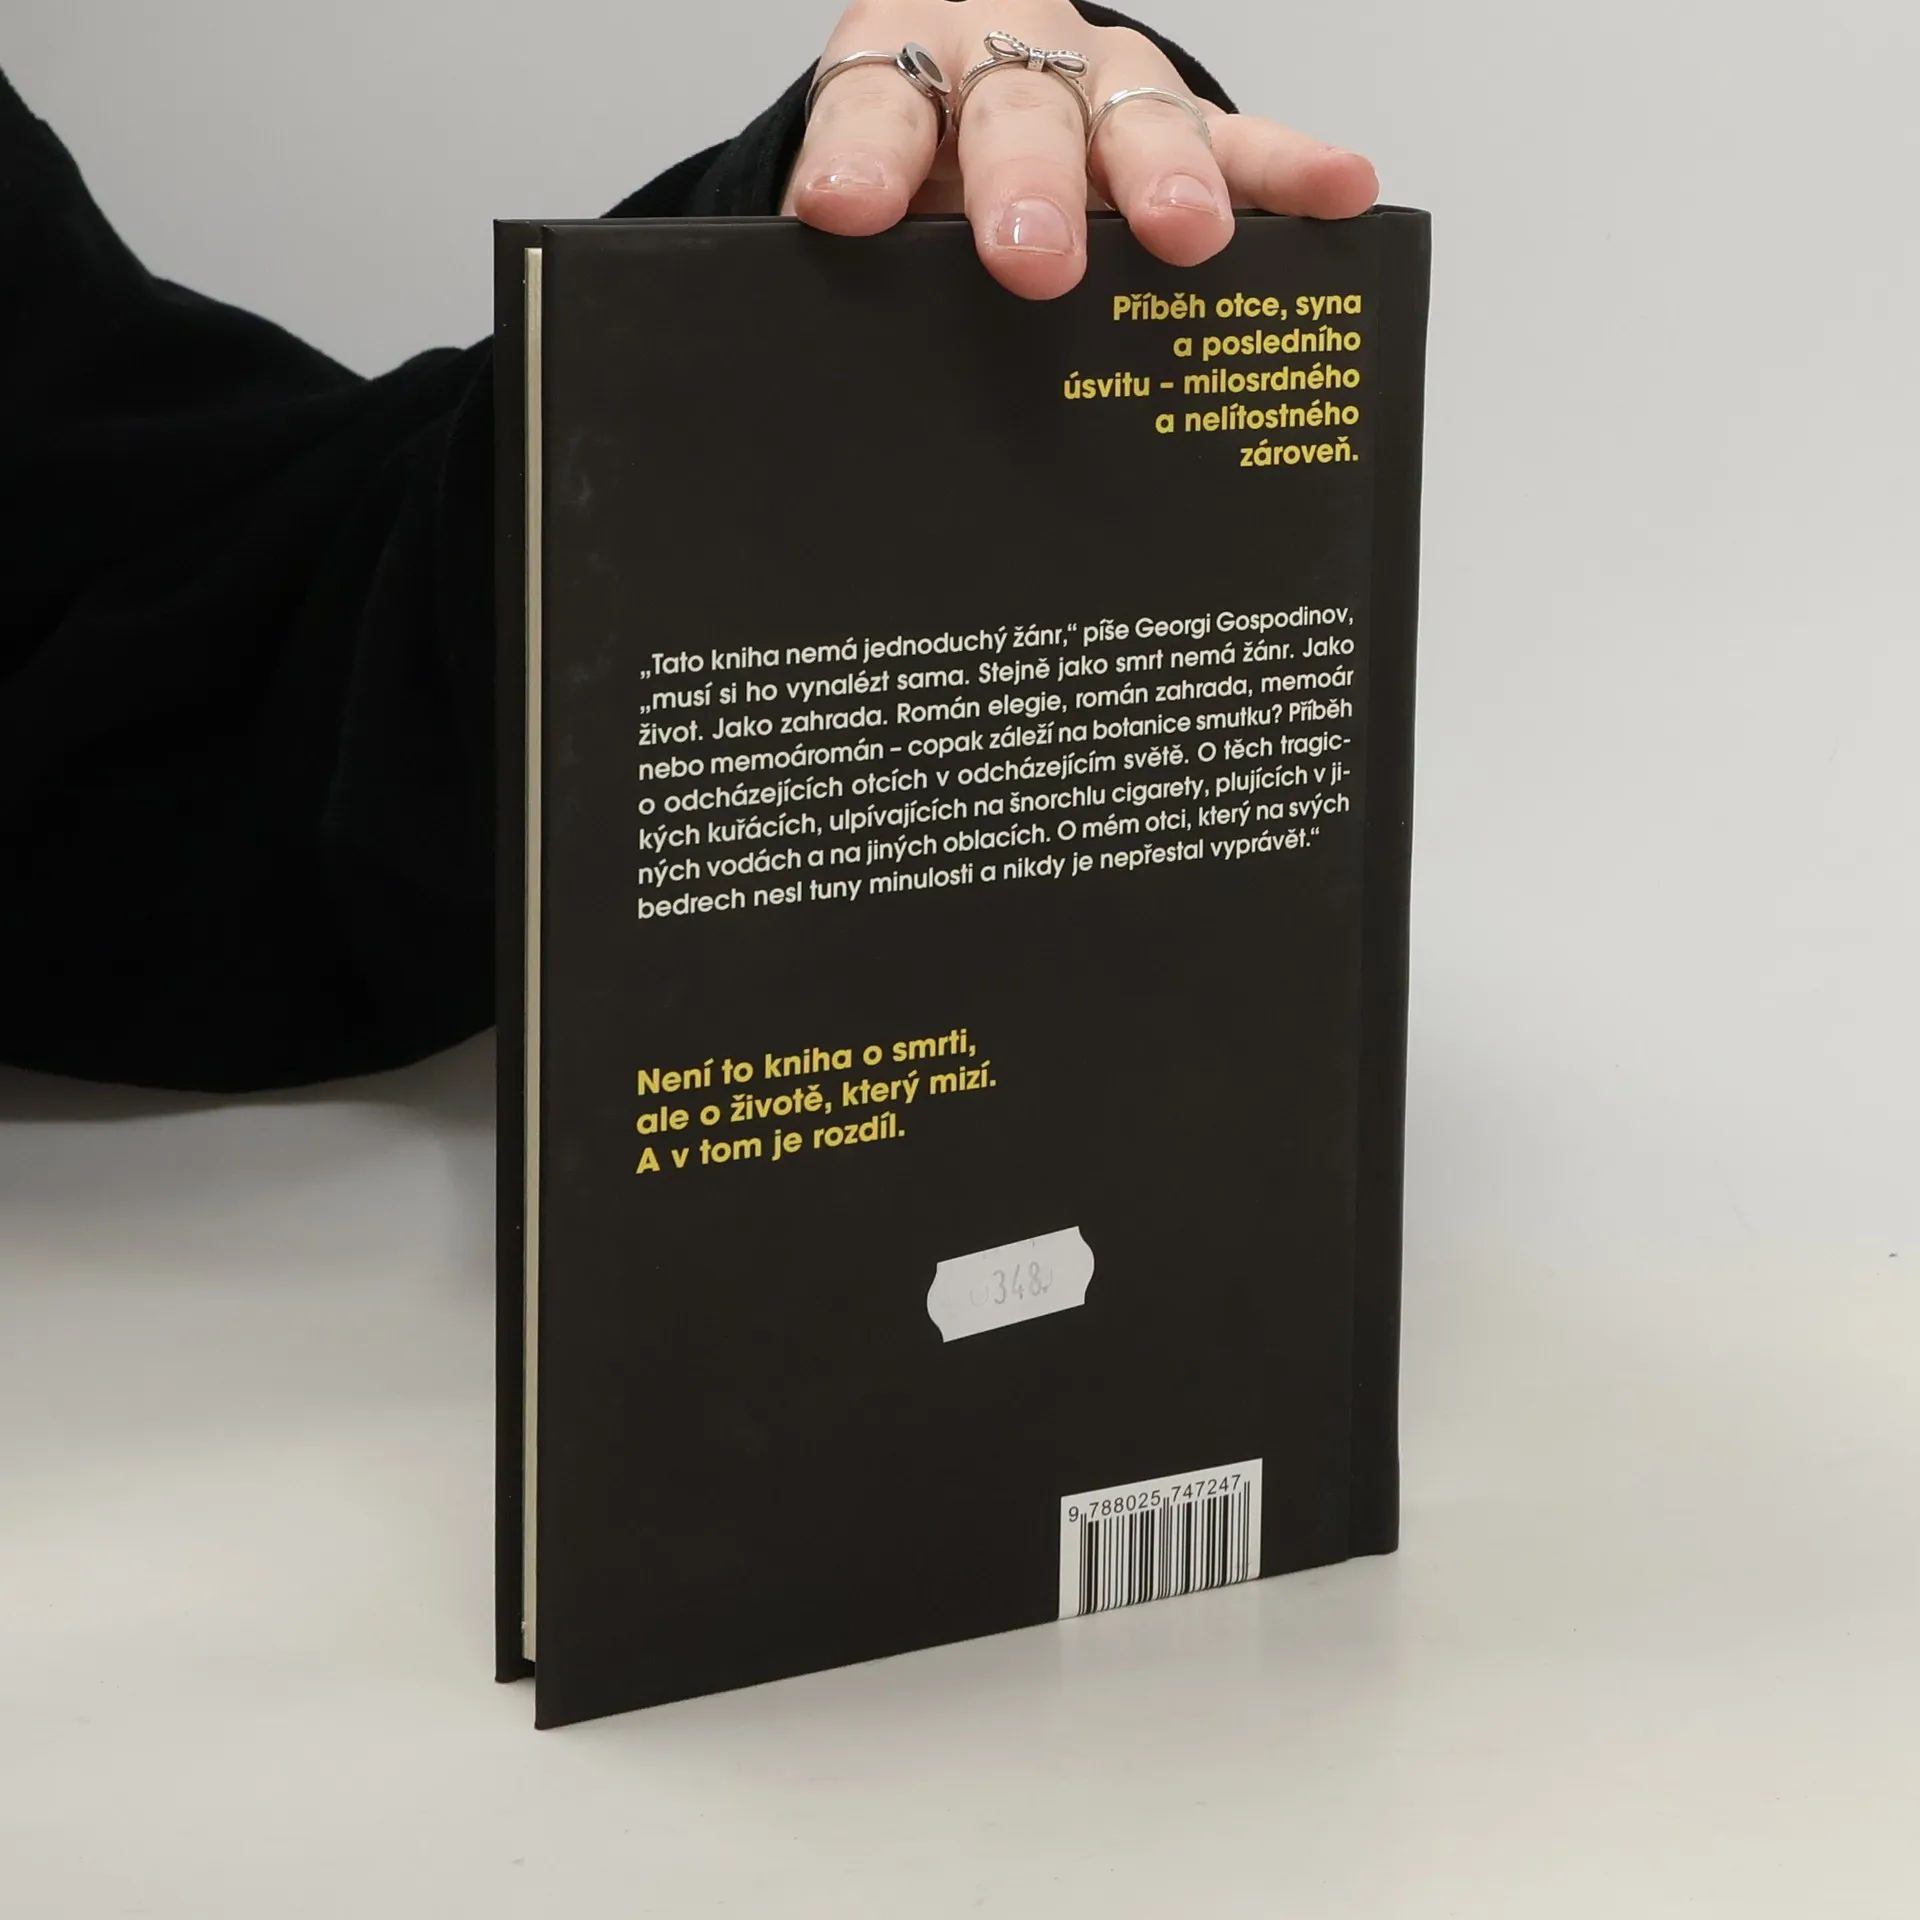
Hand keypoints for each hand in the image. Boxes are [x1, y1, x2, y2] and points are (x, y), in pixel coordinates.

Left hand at [784, 0, 1378, 300]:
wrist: (959, 126)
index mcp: (901, 78)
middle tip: (1034, 260)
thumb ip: (867, 270)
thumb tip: (835, 382)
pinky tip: (1340, 189)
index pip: (876, 108)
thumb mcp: (878, 216)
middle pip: (1019, 111)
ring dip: (1163, 174)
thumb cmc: (920, 187)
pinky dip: (1289, 168)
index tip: (848, 212)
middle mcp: (1005, 65)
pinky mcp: (1183, 124)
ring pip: (1136, 116)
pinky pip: (1244, 140)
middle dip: (1029, 185)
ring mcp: (1103, 90)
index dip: (866, 161)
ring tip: (1189, 236)